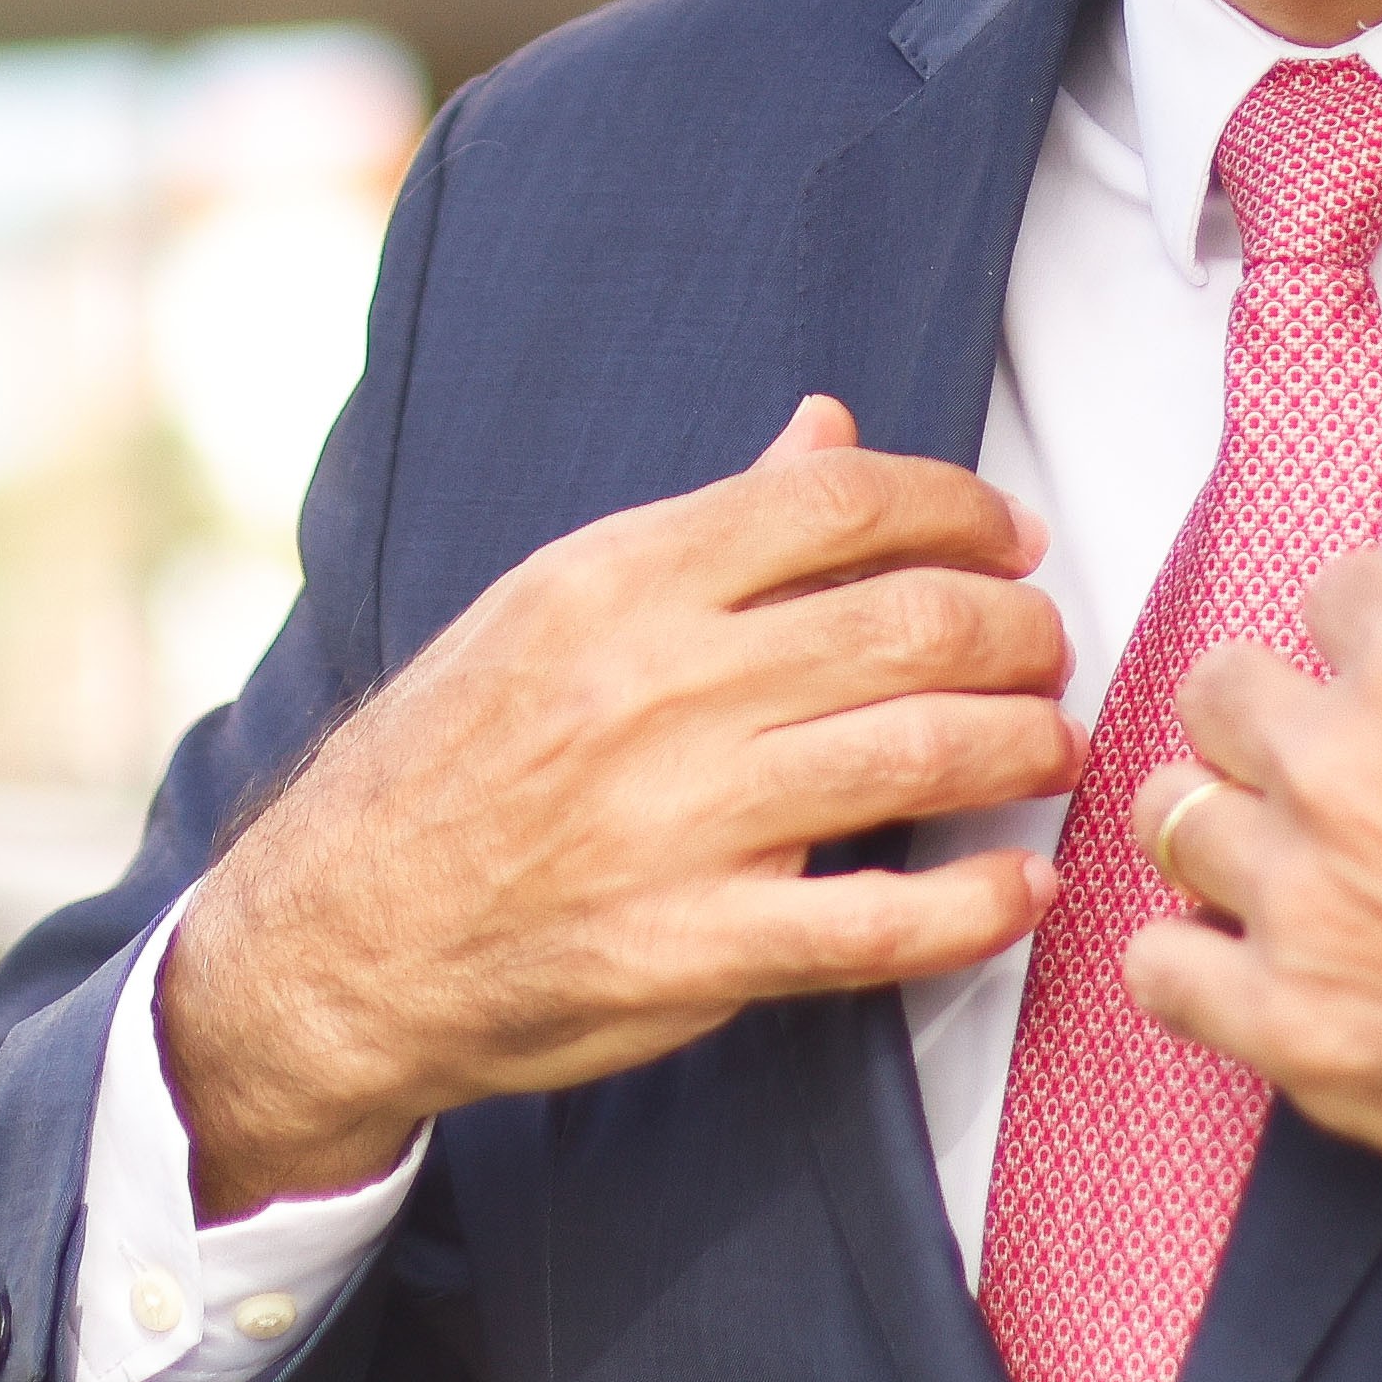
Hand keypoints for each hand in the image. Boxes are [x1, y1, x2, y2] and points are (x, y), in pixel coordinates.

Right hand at [163, 397, 1081, 1218]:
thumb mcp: (551, 607)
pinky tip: (1019, 888)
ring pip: (921, 755)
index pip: (837, 503)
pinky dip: (979, 906)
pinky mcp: (691, 949)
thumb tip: (828, 431)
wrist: (333, 937)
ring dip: (1024, 748)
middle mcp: (653, 686)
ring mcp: (675, 822)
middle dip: (1019, 632)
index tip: (1011, 540)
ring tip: (1048, 750)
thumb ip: (708, 526)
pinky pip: (881, 926)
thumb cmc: (453, 759)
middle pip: (911, 624)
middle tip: (1046, 653)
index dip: (959, 510)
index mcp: (617, 580)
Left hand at [1124, 499, 1381, 1279]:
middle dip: (1274, 710)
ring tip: (1296, 862)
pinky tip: (1254, 962)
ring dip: (1228, 827)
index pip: (1331, 590)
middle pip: (1220, 691)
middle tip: (1338, 765)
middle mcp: (1347, 776)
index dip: (1374, 628)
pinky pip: (1158, 968)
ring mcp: (1309, 908)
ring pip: (1174, 817)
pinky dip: (1191, 960)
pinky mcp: (1296, 1031)